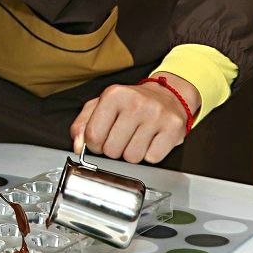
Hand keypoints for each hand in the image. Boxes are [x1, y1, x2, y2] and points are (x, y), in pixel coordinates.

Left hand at [70, 73, 200, 163]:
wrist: (167, 95)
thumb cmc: (130, 103)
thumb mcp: (101, 106)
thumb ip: (82, 125)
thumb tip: (78, 146)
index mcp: (113, 94)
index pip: (93, 136)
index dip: (94, 144)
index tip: (100, 140)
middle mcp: (135, 102)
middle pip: (112, 150)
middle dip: (113, 149)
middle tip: (121, 137)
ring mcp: (156, 115)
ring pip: (132, 157)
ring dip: (131, 152)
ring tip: (136, 137)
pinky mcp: (174, 128)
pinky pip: (152, 158)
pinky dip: (149, 154)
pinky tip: (150, 140)